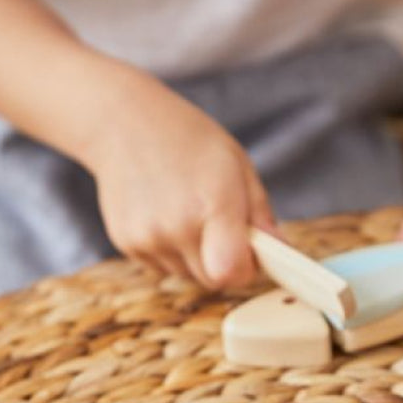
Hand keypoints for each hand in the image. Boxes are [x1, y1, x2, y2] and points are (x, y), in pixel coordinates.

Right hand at [86, 82, 274, 287]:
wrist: (123, 123)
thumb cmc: (187, 138)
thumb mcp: (236, 163)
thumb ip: (259, 212)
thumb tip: (278, 250)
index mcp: (213, 203)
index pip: (232, 272)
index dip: (246, 269)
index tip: (249, 252)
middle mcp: (177, 226)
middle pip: (212, 280)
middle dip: (223, 263)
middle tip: (220, 228)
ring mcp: (147, 237)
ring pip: (186, 274)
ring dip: (194, 256)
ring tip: (185, 212)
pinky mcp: (126, 242)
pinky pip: (160, 266)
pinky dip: (168, 250)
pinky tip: (162, 213)